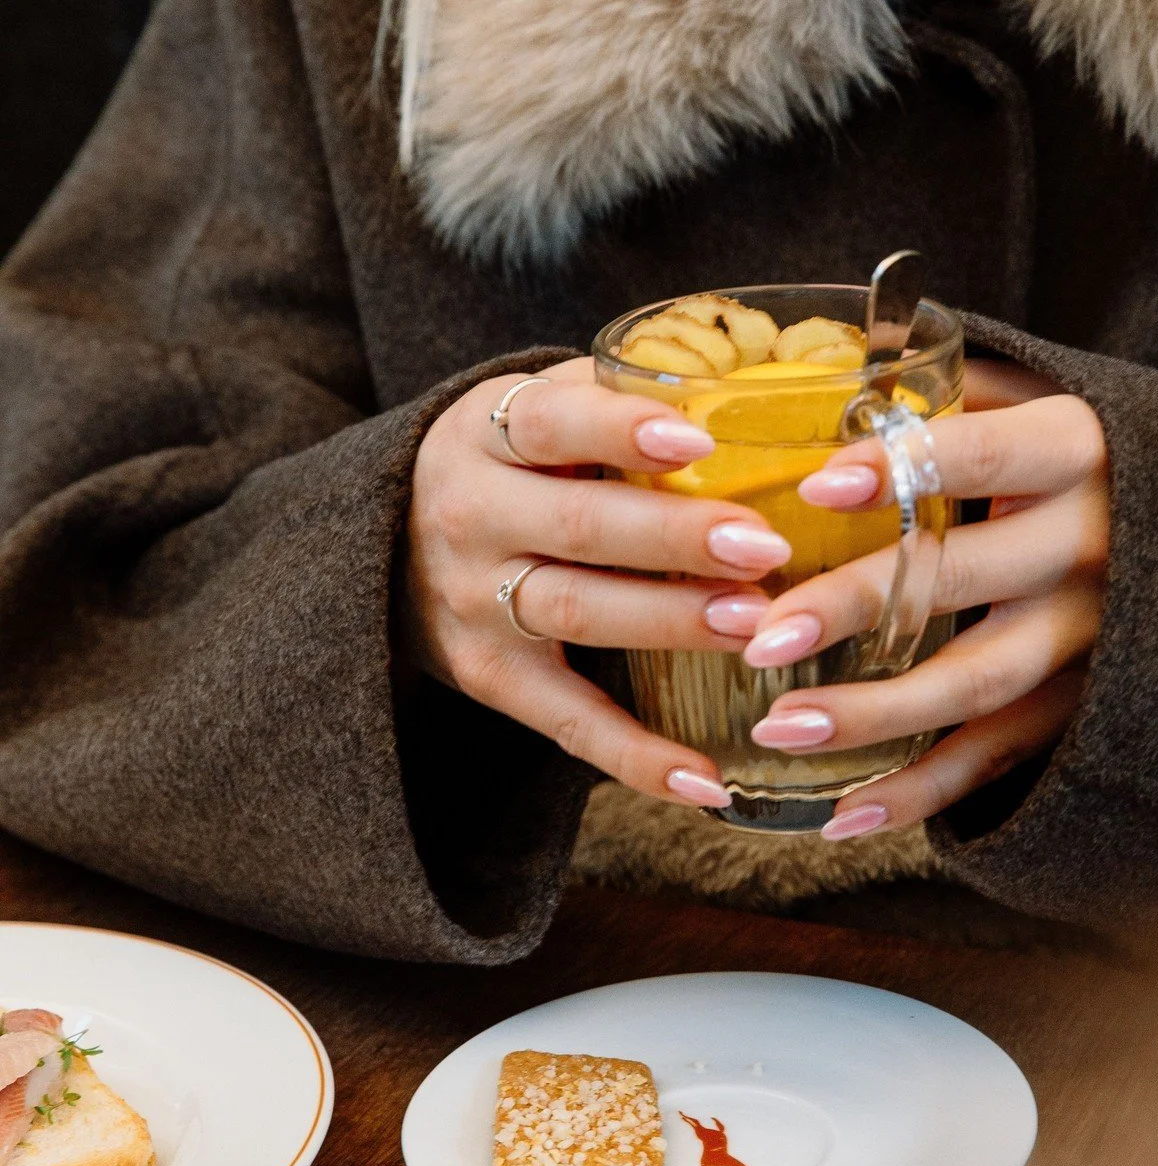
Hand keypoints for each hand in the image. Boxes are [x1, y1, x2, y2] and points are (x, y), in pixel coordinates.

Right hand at [403, 357, 794, 807]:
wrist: (384, 545)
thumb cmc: (506, 465)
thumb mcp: (527, 411)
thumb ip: (610, 394)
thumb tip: (751, 384)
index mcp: (484, 436)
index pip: (550, 425)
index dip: (621, 431)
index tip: (700, 440)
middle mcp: (470, 518)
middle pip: (579, 529)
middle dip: (677, 538)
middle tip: (766, 546)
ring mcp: (474, 605)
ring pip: (579, 614)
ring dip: (670, 622)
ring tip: (755, 625)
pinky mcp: (490, 678)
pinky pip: (568, 724)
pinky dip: (637, 757)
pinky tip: (707, 781)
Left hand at [741, 358, 1108, 838]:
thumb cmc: (1083, 454)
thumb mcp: (1039, 397)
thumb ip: (948, 390)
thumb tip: (820, 379)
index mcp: (1076, 451)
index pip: (986, 454)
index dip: (904, 468)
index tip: (816, 483)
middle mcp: (1089, 546)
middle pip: (965, 580)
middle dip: (860, 608)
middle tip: (761, 635)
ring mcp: (1092, 637)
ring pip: (977, 684)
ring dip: (875, 716)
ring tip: (778, 730)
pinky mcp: (1082, 708)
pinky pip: (995, 759)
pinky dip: (920, 794)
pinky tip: (840, 818)